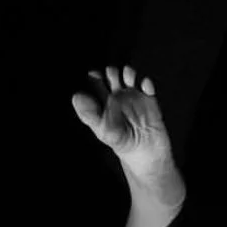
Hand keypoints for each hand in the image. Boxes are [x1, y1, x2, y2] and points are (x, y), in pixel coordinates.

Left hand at [71, 64, 183, 197]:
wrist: (146, 155)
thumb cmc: (122, 144)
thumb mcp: (102, 130)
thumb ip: (89, 113)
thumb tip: (77, 95)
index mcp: (103, 103)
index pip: (95, 82)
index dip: (95, 76)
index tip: (96, 77)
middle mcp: (117, 98)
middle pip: (112, 74)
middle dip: (112, 71)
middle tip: (114, 79)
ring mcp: (134, 98)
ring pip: (129, 75)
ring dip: (129, 72)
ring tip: (130, 79)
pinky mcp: (149, 101)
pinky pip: (147, 85)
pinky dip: (146, 82)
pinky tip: (145, 87)